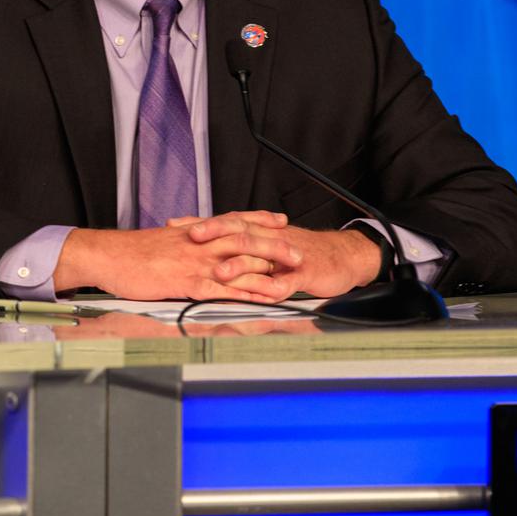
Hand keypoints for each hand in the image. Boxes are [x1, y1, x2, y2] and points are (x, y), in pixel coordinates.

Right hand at [54, 211, 302, 301]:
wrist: (108, 256)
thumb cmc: (131, 251)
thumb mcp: (162, 240)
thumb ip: (183, 241)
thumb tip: (194, 242)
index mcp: (194, 231)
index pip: (234, 220)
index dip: (259, 219)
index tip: (280, 220)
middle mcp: (200, 243)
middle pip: (246, 239)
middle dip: (275, 245)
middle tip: (298, 251)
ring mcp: (196, 262)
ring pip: (241, 263)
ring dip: (270, 270)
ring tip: (292, 275)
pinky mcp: (189, 283)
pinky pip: (226, 289)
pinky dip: (249, 293)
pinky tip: (264, 298)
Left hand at [187, 216, 382, 299]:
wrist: (342, 256)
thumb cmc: (300, 252)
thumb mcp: (268, 243)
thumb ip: (240, 244)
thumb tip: (205, 245)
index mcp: (260, 231)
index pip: (226, 221)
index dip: (201, 222)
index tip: (175, 224)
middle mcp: (270, 238)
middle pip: (239, 230)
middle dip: (214, 233)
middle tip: (191, 238)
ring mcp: (287, 256)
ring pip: (260, 255)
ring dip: (239, 264)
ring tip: (218, 272)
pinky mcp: (304, 273)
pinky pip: (288, 281)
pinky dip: (275, 288)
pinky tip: (263, 294)